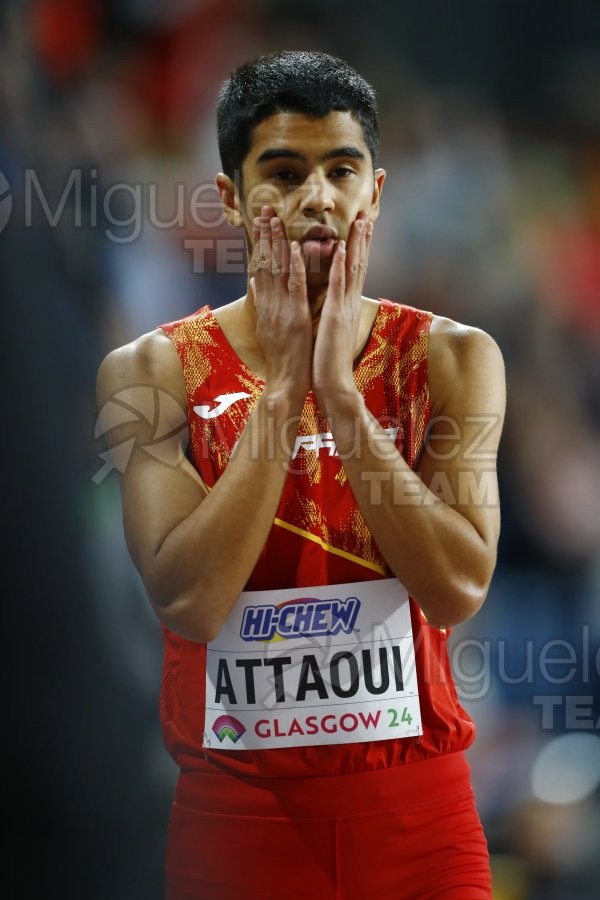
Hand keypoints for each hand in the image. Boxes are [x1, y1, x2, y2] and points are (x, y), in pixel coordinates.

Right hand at [250, 205, 311, 398]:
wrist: (285, 381)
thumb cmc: (282, 358)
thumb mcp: (266, 327)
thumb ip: (261, 302)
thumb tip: (253, 282)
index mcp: (265, 305)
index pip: (260, 267)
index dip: (261, 243)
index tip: (261, 222)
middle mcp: (270, 303)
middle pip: (266, 263)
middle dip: (266, 235)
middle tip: (266, 209)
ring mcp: (282, 308)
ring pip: (278, 269)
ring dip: (278, 242)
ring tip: (277, 218)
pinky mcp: (295, 315)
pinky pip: (295, 286)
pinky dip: (296, 265)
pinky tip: (296, 246)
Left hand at [312, 211, 373, 414]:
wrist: (334, 383)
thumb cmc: (328, 360)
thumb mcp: (330, 330)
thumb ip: (331, 312)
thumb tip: (330, 301)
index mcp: (346, 306)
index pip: (354, 271)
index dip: (359, 248)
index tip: (362, 227)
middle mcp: (349, 303)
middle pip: (358, 264)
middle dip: (363, 239)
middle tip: (368, 213)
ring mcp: (344, 308)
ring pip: (351, 269)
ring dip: (355, 244)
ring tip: (360, 220)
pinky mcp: (335, 316)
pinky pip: (337, 286)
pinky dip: (339, 266)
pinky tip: (340, 247)